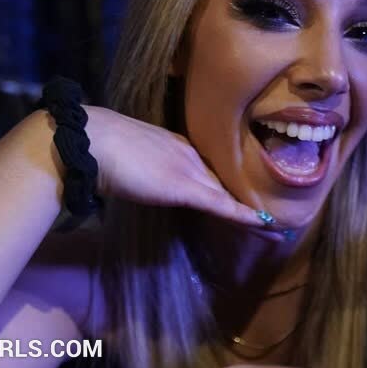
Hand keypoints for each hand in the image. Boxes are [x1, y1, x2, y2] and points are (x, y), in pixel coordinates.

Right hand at [79, 105, 282, 236]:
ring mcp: (189, 169)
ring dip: (254, 212)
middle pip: (228, 181)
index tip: (246, 196)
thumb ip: (141, 166)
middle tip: (274, 216)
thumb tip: (140, 178)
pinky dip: (243, 215)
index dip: (230, 184)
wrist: (88, 141)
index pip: (212, 168)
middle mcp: (190, 154)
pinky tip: (263, 224)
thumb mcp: (126, 157)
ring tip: (278, 226)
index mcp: (177, 145)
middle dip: (250, 199)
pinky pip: (221, 204)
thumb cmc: (96, 148)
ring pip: (230, 194)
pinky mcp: (184, 187)